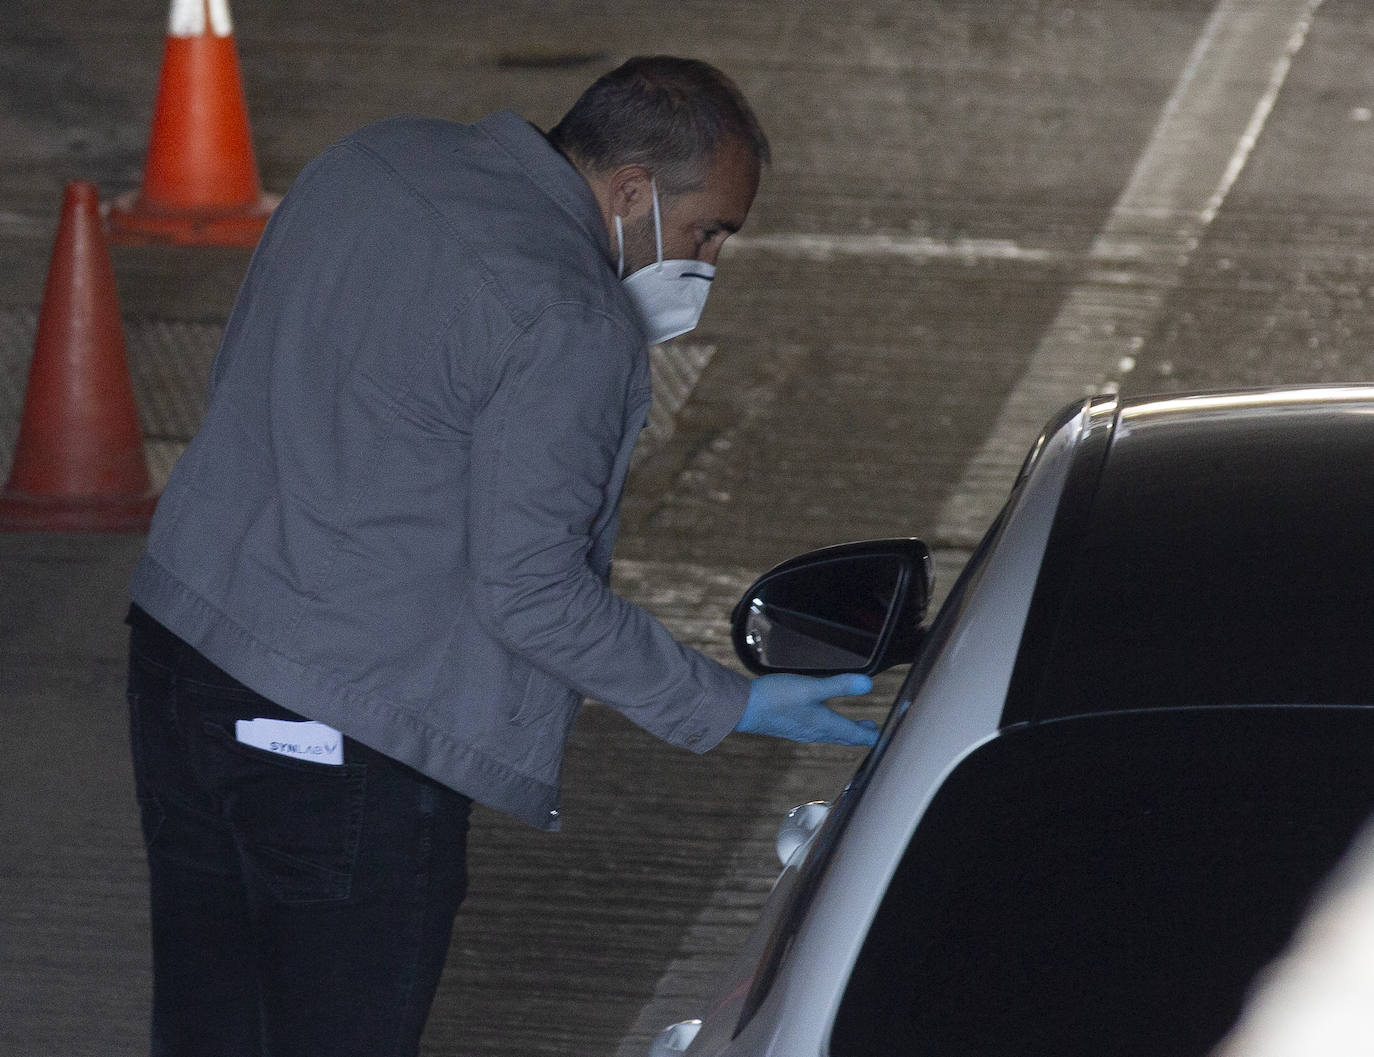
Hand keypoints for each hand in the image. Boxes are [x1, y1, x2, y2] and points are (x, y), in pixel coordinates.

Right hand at [737, 673, 879, 745]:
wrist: (743, 708)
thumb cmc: (776, 698)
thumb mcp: (811, 687)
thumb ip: (840, 685)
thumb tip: (869, 685)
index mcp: (825, 725)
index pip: (856, 735)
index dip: (872, 736)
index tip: (884, 735)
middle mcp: (816, 732)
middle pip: (844, 736)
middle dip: (860, 734)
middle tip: (872, 730)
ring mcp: (802, 731)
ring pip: (830, 734)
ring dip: (844, 730)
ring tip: (851, 725)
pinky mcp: (791, 726)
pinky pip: (816, 730)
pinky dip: (827, 727)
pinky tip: (820, 718)